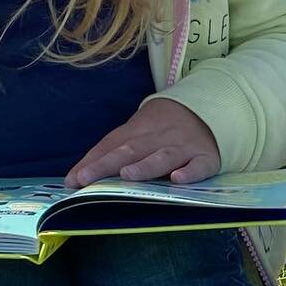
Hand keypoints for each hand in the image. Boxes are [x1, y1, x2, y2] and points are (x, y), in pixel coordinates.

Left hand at [65, 98, 220, 186]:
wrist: (213, 106)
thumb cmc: (166, 126)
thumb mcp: (138, 131)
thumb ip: (109, 152)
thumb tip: (73, 177)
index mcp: (139, 129)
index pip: (112, 145)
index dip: (92, 161)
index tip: (72, 180)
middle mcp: (159, 138)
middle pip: (131, 150)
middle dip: (107, 164)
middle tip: (86, 179)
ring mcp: (184, 147)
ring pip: (163, 157)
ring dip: (145, 166)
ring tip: (127, 174)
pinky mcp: (206, 158)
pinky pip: (199, 166)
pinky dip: (190, 172)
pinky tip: (178, 179)